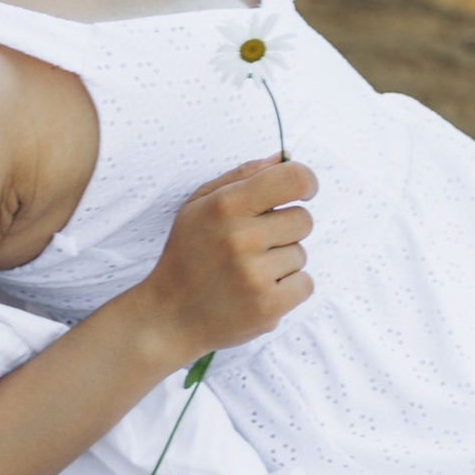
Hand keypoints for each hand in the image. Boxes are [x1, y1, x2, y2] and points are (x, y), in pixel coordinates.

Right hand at [135, 158, 316, 367]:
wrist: (168, 317)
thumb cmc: (187, 255)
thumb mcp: (199, 205)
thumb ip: (243, 175)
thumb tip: (285, 157)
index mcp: (226, 205)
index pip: (293, 179)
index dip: (306, 183)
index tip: (303, 192)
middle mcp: (242, 238)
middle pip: (303, 220)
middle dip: (285, 230)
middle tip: (254, 245)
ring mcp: (255, 275)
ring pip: (301, 255)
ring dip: (282, 263)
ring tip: (247, 273)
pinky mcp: (268, 306)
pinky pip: (306, 284)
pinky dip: (288, 289)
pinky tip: (258, 292)